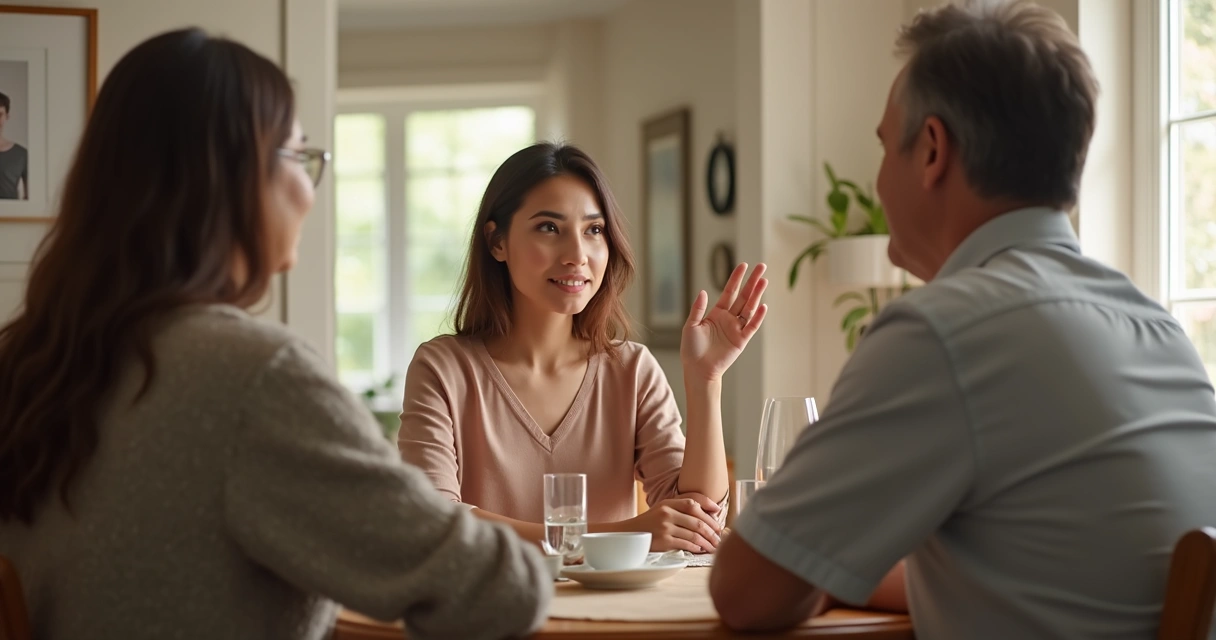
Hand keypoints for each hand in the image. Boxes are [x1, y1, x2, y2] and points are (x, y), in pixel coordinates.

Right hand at [618, 494, 722, 552]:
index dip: (708, 510)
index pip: (692, 504)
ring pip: (694, 535)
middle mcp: (667, 514)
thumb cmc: (649, 523)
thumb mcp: (662, 510)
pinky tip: (701, 549)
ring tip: (713, 546)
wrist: (629, 535)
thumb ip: (679, 509)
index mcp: (668, 503)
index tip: (718, 518)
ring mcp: (665, 527)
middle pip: (697, 521)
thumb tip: (705, 515)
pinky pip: (686, 544)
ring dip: (707, 542)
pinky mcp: (664, 541)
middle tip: (719, 537)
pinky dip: (696, 548)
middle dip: (712, 531)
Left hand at [681, 263, 768, 381]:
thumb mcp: (691, 326)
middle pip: (743, 296)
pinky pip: (751, 326)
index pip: (729, 291)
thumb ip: (698, 309)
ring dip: (757, 295)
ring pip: (749, 308)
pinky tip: (763, 305)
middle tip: (761, 267)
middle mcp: (729, 318)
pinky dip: (758, 316)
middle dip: (752, 282)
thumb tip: (702, 292)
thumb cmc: (692, 349)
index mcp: (716, 313)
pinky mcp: (741, 340)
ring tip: (764, 280)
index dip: (736, 278)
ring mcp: (736, 329)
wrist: (698, 370)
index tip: (743, 265)